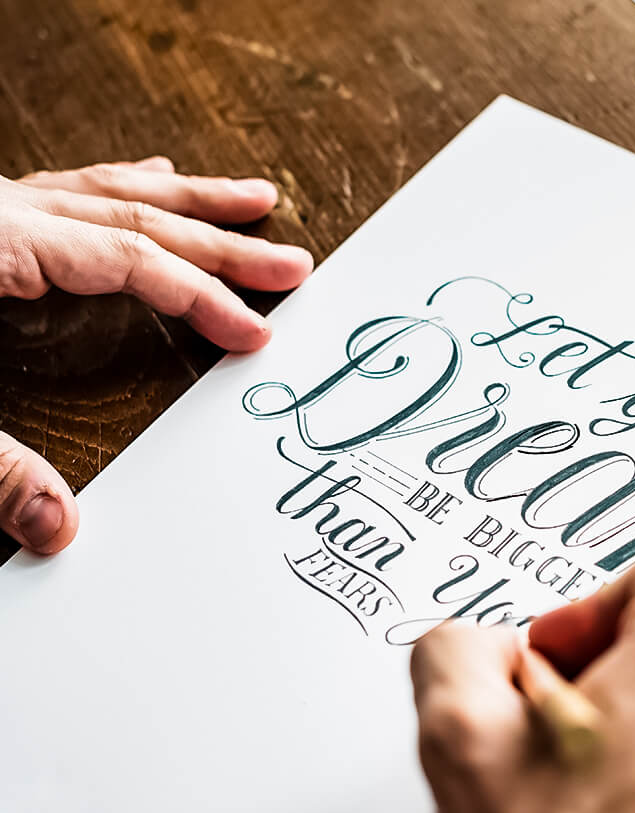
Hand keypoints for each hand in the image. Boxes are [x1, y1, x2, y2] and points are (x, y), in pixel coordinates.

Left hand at [0, 156, 312, 553]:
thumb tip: (60, 532)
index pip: (130, 262)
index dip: (202, 299)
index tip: (254, 334)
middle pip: (138, 215)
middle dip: (223, 241)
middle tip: (292, 259)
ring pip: (108, 188)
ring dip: (187, 197)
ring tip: (249, 199)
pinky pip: (67, 187)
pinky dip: (118, 185)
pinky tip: (144, 177)